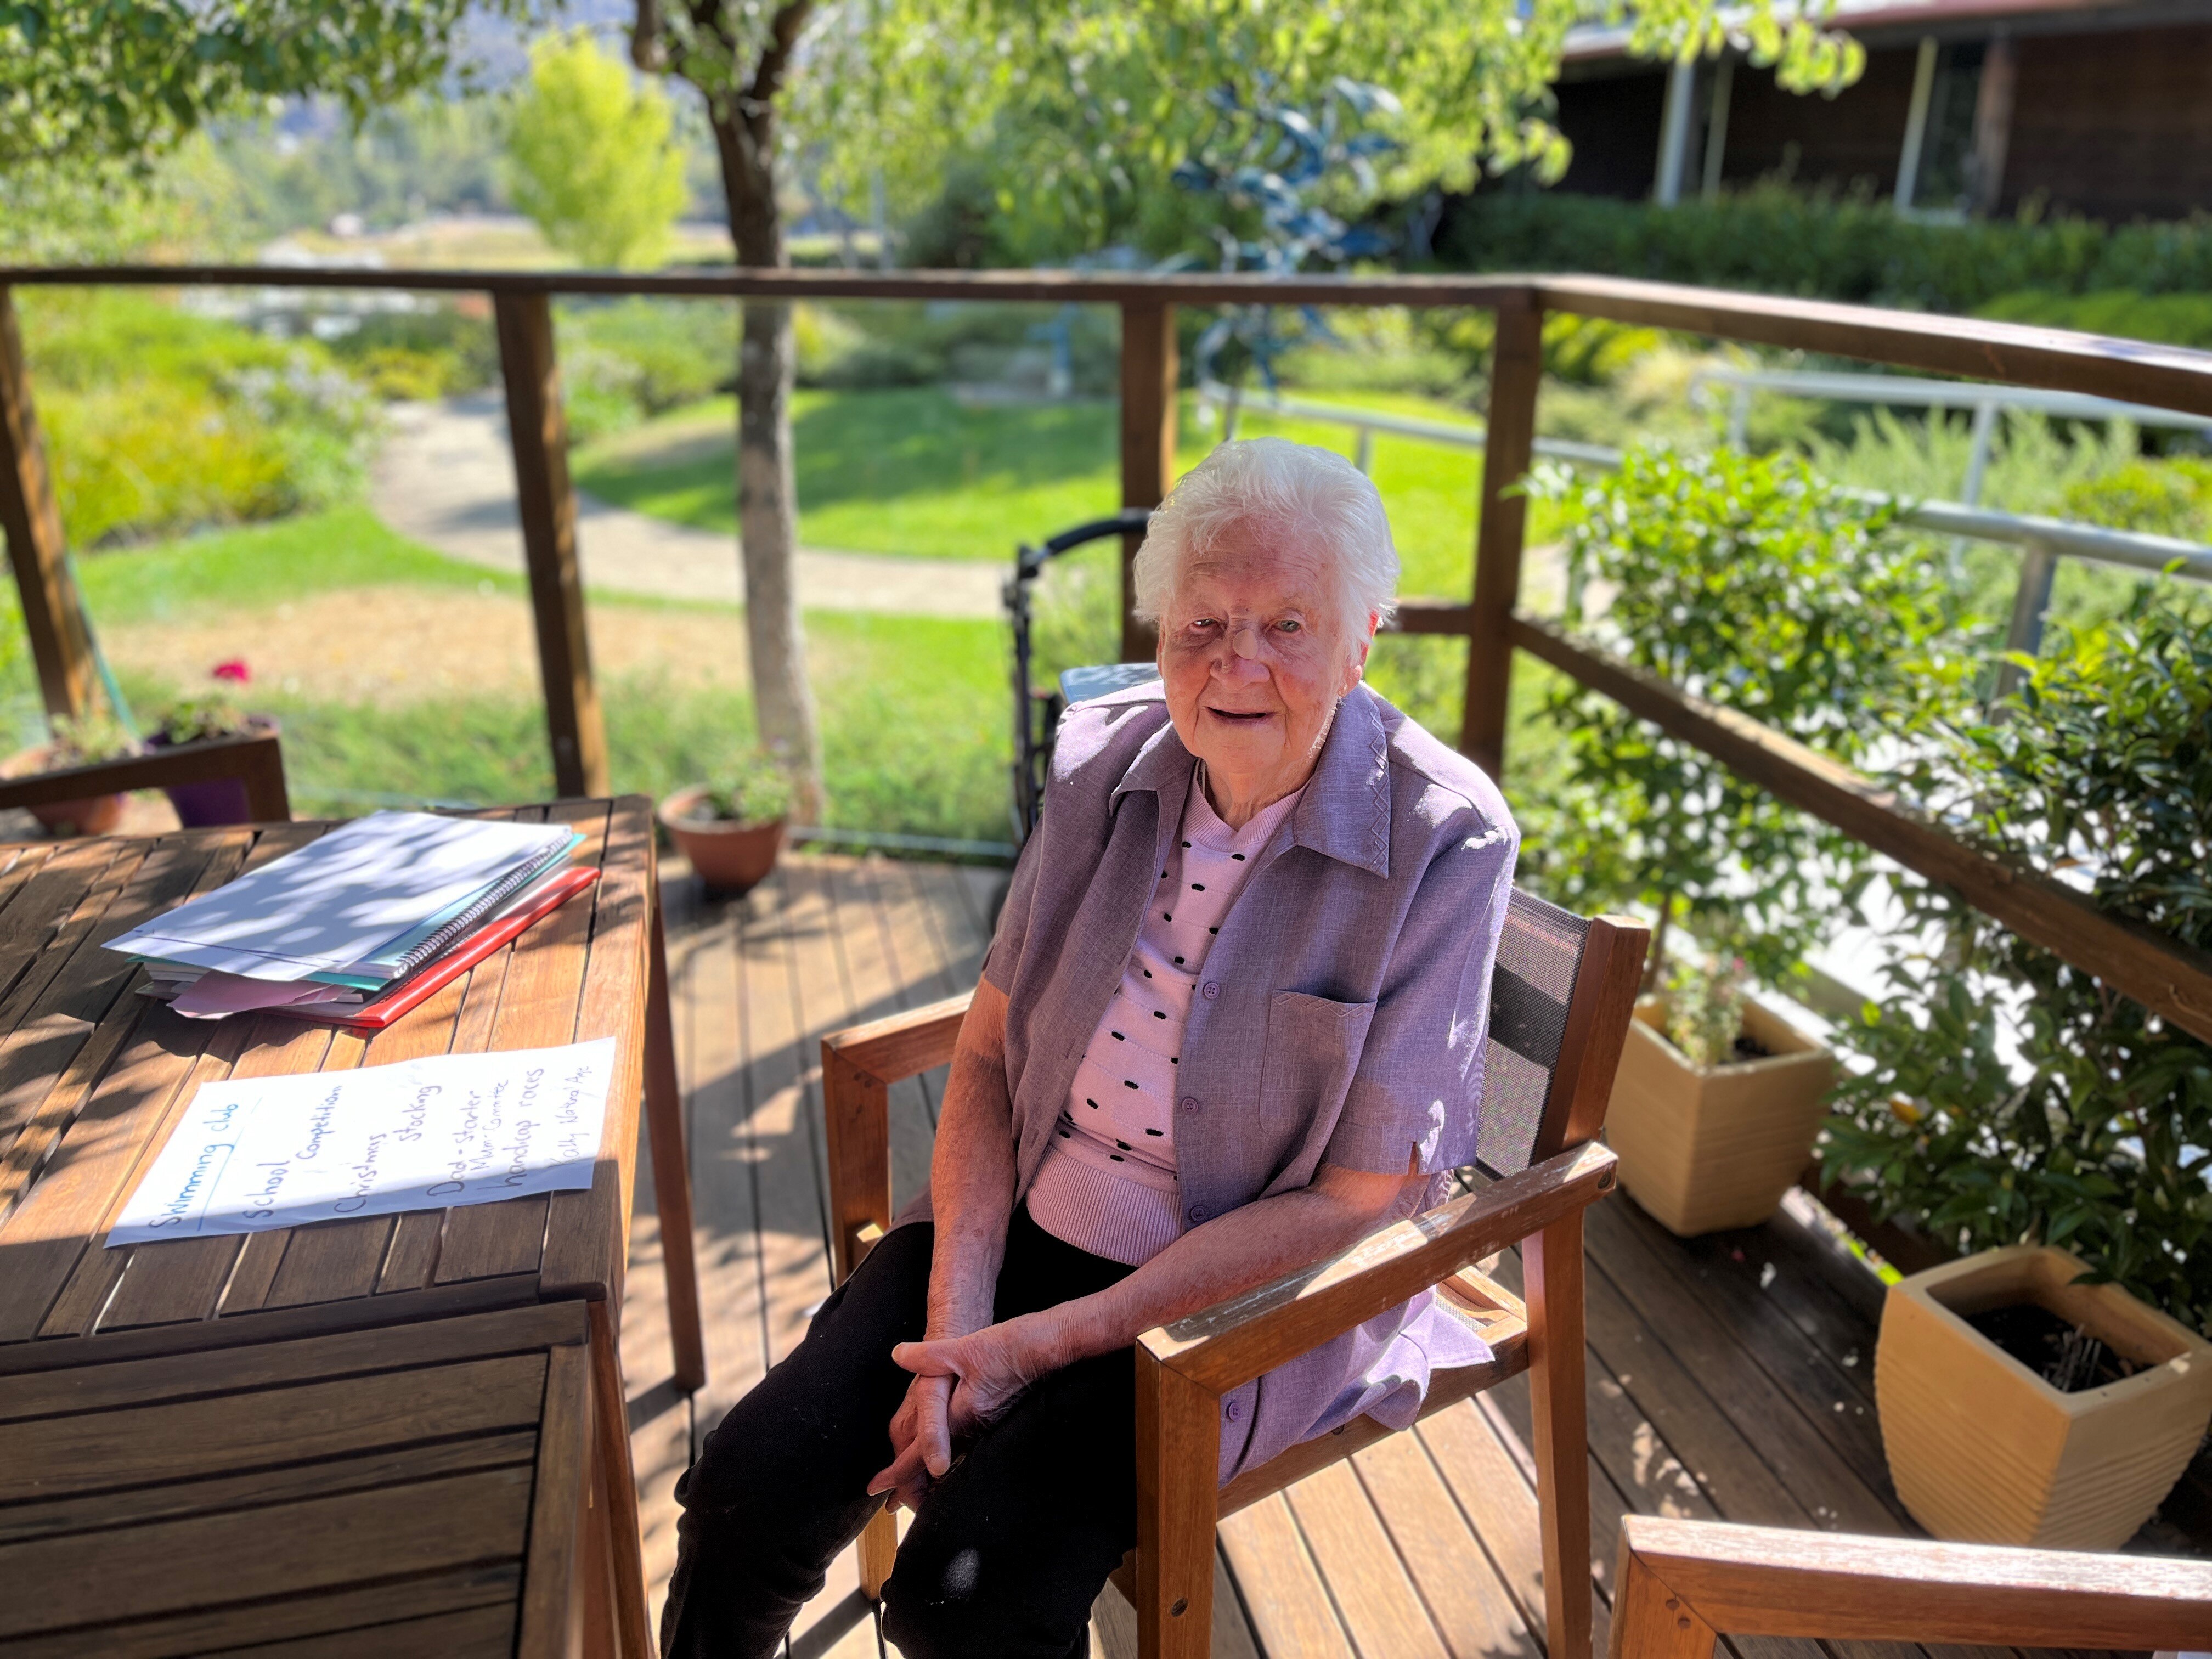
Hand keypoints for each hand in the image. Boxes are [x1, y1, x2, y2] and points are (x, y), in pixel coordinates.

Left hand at [865, 1313, 1063, 1504]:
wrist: (1053, 1345)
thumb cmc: (1012, 1346)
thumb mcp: (964, 1347)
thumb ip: (929, 1355)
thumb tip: (898, 1355)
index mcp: (961, 1415)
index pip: (922, 1455)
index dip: (896, 1474)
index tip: (875, 1489)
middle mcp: (975, 1428)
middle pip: (937, 1468)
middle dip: (913, 1486)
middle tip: (890, 1501)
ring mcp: (989, 1426)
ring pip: (954, 1460)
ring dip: (931, 1475)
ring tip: (914, 1489)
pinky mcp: (999, 1418)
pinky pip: (968, 1447)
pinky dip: (951, 1457)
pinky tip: (948, 1457)